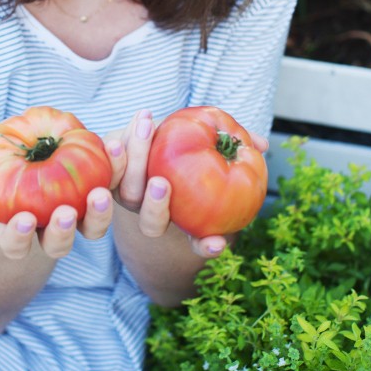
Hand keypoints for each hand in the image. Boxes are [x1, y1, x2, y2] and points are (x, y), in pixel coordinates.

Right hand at [0, 140, 112, 261]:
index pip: (14, 245)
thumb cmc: (7, 167)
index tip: (22, 220)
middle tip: (66, 213)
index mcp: (19, 228)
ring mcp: (79, 218)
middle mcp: (51, 230)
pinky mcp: (101, 197)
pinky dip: (116, 170)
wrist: (39, 160)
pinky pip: (112, 188)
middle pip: (58, 245)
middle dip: (62, 232)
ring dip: (99, 215)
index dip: (17, 238)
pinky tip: (115, 148)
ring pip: (92, 230)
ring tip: (100, 194)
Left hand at [105, 112, 269, 259]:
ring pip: (128, 193)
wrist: (142, 130)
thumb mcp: (211, 136)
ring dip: (135, 164)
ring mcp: (127, 197)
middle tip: (162, 184)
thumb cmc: (186, 138)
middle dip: (156, 209)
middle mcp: (152, 213)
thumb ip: (235, 142)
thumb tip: (263, 146)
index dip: (206, 245)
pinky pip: (110, 169)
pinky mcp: (108, 176)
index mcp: (181, 216)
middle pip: (152, 225)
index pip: (197, 240)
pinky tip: (134, 125)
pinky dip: (118, 149)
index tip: (216, 242)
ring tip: (146, 134)